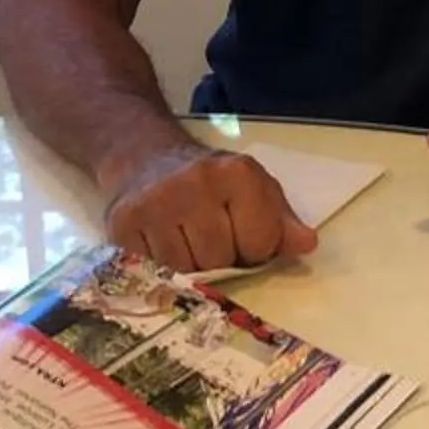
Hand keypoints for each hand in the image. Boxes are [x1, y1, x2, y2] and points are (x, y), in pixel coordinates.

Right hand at [102, 142, 316, 272]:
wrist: (144, 156)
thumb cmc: (210, 180)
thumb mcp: (254, 188)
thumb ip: (282, 220)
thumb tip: (306, 245)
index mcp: (237, 174)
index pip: (260, 244)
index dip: (255, 250)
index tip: (244, 237)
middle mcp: (194, 184)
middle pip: (219, 260)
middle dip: (220, 260)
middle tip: (211, 240)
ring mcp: (154, 204)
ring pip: (184, 271)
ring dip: (189, 268)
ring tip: (186, 241)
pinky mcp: (122, 224)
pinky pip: (150, 271)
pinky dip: (159, 267)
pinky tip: (161, 244)